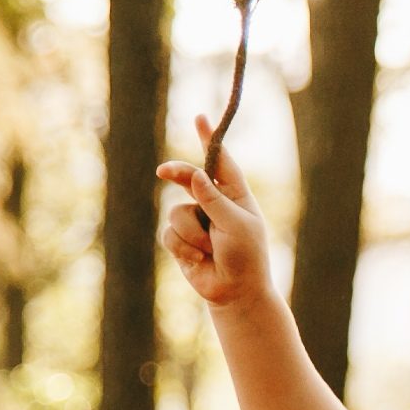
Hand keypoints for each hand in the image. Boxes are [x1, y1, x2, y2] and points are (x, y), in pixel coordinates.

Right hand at [157, 114, 271, 307]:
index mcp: (235, 195)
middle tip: (163, 172)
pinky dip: (183, 247)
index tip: (200, 118)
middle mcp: (214, 204)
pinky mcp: (181, 240)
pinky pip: (169, 233)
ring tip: (210, 250)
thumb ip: (213, 199)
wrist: (235, 292)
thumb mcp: (235, 224)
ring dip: (191, 234)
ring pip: (176, 212)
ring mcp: (196, 221)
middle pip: (188, 178)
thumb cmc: (245, 257)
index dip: (209, 139)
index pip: (221, 161)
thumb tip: (195, 173)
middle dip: (177, 175)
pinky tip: (198, 261)